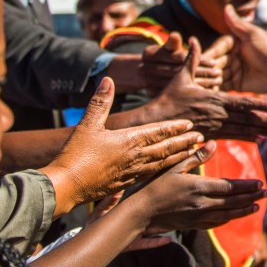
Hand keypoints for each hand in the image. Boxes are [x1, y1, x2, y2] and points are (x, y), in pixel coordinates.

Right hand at [42, 79, 203, 214]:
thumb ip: (100, 102)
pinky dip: (162, 170)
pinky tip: (166, 170)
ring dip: (177, 157)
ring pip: (161, 163)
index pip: (158, 132)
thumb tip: (108, 80)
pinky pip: (150, 175)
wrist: (65, 186)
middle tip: (200, 138)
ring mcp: (131, 173)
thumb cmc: (75, 155)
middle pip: (165, 148)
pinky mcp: (124, 184)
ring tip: (190, 153)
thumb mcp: (87, 124)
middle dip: (183, 142)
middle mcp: (135, 158)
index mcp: (129, 141)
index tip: (190, 125)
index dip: (175, 128)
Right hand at [122, 142, 266, 233]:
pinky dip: (227, 219)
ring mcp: (197, 217)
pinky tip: (234, 216)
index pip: (230, 187)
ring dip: (243, 211)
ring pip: (227, 215)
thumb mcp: (174, 166)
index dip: (246, 186)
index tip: (260, 183)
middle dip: (251, 198)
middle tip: (266, 193)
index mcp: (199, 187)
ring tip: (257, 207)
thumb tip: (212, 143)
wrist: (140, 213)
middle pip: (233, 202)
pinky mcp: (192, 225)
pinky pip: (215, 223)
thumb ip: (195, 156)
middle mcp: (202, 204)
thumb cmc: (154, 186)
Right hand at [132, 33, 227, 93]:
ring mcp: (147, 81)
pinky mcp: (153, 94)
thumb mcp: (166, 48)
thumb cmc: (162, 57)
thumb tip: (175, 35)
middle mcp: (146, 68)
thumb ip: (172, 43)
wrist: (144, 74)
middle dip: (201, 72)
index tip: (214, 62)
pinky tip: (208, 93)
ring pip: (179, 84)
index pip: (180, 58)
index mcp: (149, 54)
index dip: (198, 59)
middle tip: (219, 73)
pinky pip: (177, 95)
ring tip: (217, 82)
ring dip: (200, 84)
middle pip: (181, 71)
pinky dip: (194, 94)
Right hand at [146, 37, 266, 140]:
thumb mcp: (181, 76)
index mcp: (214, 99)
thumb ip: (191, 58)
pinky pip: (232, 137)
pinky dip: (247, 138)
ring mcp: (215, 126)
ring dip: (261, 132)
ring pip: (242, 130)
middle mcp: (218, 114)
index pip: (241, 103)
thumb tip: (191, 38)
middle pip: (247, 119)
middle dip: (266, 123)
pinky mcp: (211, 135)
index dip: (259, 106)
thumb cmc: (169, 97)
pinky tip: (260, 140)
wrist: (156, 121)